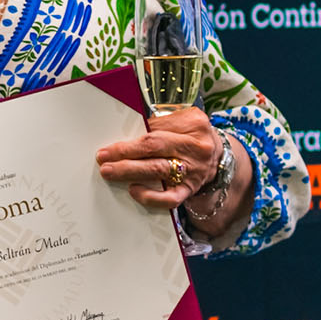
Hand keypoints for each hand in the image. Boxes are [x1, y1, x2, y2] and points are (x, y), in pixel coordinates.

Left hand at [96, 108, 219, 209]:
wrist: (217, 158)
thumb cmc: (190, 137)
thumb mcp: (182, 121)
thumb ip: (159, 123)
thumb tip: (125, 131)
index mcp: (193, 123)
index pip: (156, 127)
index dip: (132, 133)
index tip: (111, 139)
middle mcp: (196, 146)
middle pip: (154, 147)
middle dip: (125, 152)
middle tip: (103, 156)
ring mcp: (194, 170)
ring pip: (158, 170)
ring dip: (129, 171)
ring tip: (109, 171)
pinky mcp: (190, 190)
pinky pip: (170, 198)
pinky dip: (150, 196)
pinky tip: (134, 191)